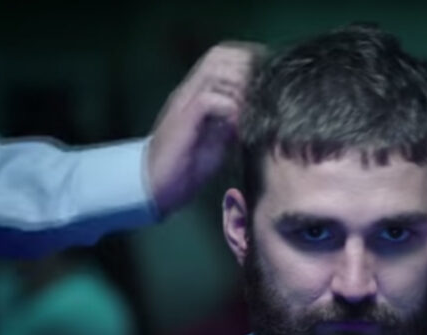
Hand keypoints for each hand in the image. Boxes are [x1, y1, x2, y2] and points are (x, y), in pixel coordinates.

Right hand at [148, 42, 264, 215]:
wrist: (155, 187)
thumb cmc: (187, 166)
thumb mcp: (220, 140)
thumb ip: (235, 122)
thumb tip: (262, 112)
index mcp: (198, 93)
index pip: (223, 57)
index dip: (249, 60)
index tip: (271, 75)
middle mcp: (189, 92)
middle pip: (219, 56)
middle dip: (247, 67)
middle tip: (267, 87)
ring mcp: (183, 103)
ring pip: (213, 71)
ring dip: (240, 84)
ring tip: (256, 103)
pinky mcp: (181, 121)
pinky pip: (208, 99)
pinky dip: (230, 107)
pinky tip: (242, 122)